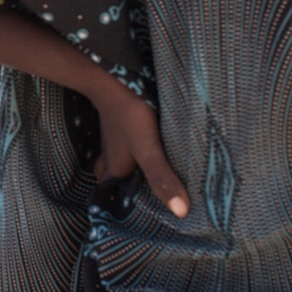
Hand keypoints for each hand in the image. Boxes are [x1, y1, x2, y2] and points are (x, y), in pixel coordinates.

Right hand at [91, 86, 188, 218]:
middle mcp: (110, 156)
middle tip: (144, 188)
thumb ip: (162, 179)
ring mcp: (111, 138)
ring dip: (125, 165)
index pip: (118, 194)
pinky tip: (142, 141)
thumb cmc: (131, 116)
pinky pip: (119, 140)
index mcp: (117, 169)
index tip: (148, 208)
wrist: (113, 78)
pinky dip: (127, 145)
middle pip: (112, 177)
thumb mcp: (148, 150)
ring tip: (144, 168)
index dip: (130, 201)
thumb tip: (181, 213)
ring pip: (114, 159)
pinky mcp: (117, 121)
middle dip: (123, 184)